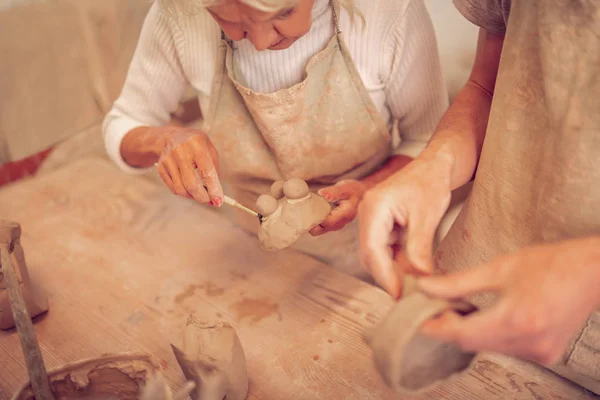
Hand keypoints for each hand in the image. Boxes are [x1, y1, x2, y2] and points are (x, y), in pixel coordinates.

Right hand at [154, 126, 223, 205]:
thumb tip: (215, 192)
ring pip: (181, 189)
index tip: (219, 201)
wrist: (170, 137)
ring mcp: (168, 159)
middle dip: (202, 197)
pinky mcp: (160, 167)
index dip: (213, 189)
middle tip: (210, 202)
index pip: (206, 172)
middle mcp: (180, 151)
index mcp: (197, 144)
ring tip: (200, 193)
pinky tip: (189, 188)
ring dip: (193, 196)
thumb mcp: (209, 149)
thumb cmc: (196, 145)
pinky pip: (173, 188)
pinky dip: (184, 192)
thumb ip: (214, 169)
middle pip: (191, 184)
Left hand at [309, 180, 366, 235]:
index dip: (316, 218)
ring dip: (310, 223)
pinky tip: (308, 212)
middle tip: (301, 211)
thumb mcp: (345, 188)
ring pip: (318, 230)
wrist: (358, 194)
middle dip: (310, 223)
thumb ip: (334, 192)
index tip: (306, 210)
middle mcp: (340, 223)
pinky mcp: (330, 224)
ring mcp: (335, 225)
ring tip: (304, 211)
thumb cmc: (352, 190)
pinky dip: (312, 221)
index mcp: (345, 215)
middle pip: (321, 229)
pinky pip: (319, 227)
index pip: (327, 222)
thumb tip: (322, 194)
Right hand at [357, 158, 451, 297]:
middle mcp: (367, 214)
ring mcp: (372, 219)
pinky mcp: (380, 225)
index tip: (399, 293)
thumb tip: (420, 278)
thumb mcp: (427, 217)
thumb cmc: (429, 182)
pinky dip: (396, 261)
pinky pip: (384, 249)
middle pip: (370, 255)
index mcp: (374, 208)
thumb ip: (419, 248)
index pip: (372, 250)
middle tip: (408, 293)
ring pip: (376, 255)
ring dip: (392, 270)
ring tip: (412, 283)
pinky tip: (411, 270)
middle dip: (387, 276)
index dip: (384, 275)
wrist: (434, 166)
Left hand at [418, 238, 599, 364]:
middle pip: (471, 343)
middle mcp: (528, 343)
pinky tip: (485, 316)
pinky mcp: (544, 354)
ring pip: (486, 347)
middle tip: (435, 308)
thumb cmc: (552, 264)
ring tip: (459, 308)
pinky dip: (489, 334)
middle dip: (449, 327)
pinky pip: (504, 348)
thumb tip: (427, 287)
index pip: (461, 333)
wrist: (593, 272)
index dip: (435, 326)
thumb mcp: (499, 267)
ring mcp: (539, 352)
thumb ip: (458, 282)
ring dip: (468, 331)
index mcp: (516, 320)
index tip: (418, 318)